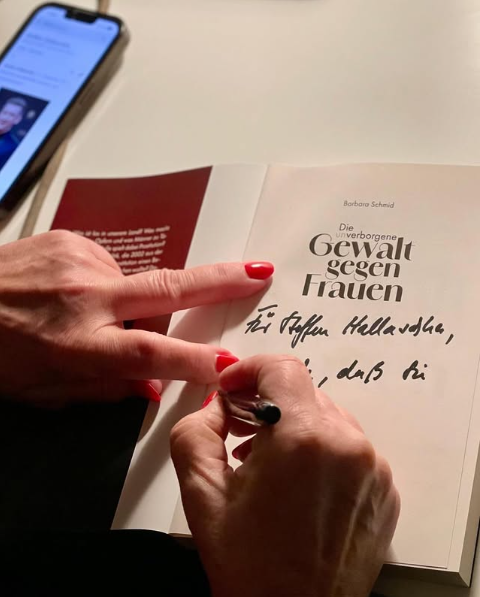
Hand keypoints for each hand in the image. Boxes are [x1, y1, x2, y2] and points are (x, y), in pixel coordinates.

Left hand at [0, 230, 272, 404]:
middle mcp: (84, 296)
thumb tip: (153, 388)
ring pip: (134, 284)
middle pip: (167, 288)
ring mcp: (80, 260)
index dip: (193, 359)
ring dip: (128, 303)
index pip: (149, 353)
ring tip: (85, 315)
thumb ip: (103, 388)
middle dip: (218, 283)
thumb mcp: (43, 391)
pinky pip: (109, 267)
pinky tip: (73, 294)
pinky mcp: (73, 238)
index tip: (230, 362)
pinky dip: (104, 285)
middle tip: (259, 272)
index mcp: (76, 343)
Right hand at [171, 355, 399, 596]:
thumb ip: (196, 431)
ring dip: (295, 429)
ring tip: (268, 465)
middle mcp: (349, 445)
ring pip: (328, 419)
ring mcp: (374, 468)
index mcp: (303, 438)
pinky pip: (350, 448)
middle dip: (268, 405)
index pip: (282, 369)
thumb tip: (218, 405)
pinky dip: (322, 454)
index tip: (231, 390)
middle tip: (241, 433)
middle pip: (304, 393)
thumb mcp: (200, 493)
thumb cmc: (250, 565)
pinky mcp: (385, 489)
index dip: (250, 370)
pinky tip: (300, 486)